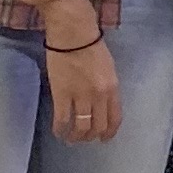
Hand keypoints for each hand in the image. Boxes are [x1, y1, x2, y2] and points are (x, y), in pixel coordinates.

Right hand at [39, 2, 119, 144]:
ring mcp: (80, 96)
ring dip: (77, 136)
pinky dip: (60, 129)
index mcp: (113, 88)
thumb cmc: (91, 45)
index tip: (104, 139)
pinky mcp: (61, 94)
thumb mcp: (109, 68)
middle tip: (86, 139)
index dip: (109, 132)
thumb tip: (102, 102)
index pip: (115, 118)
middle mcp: (99, 95)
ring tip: (72, 139)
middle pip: (98, 126)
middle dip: (92, 136)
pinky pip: (62, 119)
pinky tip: (58, 133)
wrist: (73, 33)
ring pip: (80, 126)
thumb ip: (107, 87)